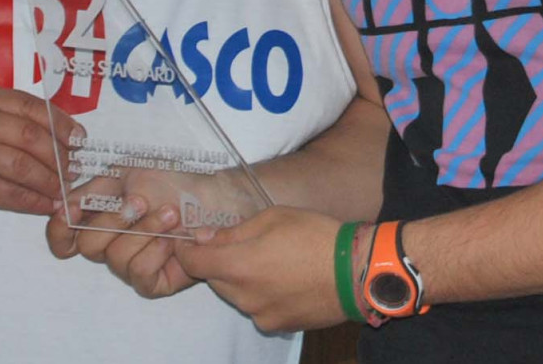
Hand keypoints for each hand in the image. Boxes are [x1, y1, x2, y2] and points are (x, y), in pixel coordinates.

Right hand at [0, 86, 76, 218]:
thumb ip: (28, 117)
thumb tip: (75, 136)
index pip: (30, 106)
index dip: (60, 123)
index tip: (79, 139)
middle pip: (28, 137)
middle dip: (58, 155)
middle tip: (73, 169)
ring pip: (21, 168)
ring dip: (49, 181)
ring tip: (63, 188)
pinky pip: (10, 195)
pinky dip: (35, 201)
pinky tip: (48, 204)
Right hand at [45, 170, 198, 298]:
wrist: (216, 198)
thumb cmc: (176, 182)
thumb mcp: (128, 173)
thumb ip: (90, 192)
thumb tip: (59, 208)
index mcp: (101, 217)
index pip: (63, 237)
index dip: (59, 230)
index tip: (69, 214)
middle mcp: (112, 243)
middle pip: (87, 246)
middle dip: (115, 221)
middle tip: (142, 201)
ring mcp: (132, 264)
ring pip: (114, 259)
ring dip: (144, 231)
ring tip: (170, 215)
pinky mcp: (153, 282)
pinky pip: (138, 274)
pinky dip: (154, 253)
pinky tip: (172, 241)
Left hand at [176, 205, 343, 332]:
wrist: (356, 272)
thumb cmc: (315, 236)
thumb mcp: (273, 217)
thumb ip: (232, 231)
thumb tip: (204, 238)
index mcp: (237, 265)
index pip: (192, 262)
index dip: (187, 249)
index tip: (192, 240)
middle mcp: (242, 296)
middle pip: (214, 279)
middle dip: (220, 262)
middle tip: (244, 245)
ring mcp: (260, 314)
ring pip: (236, 295)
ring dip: (242, 280)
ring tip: (272, 262)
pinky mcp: (278, 325)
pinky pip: (257, 308)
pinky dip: (262, 295)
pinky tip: (285, 280)